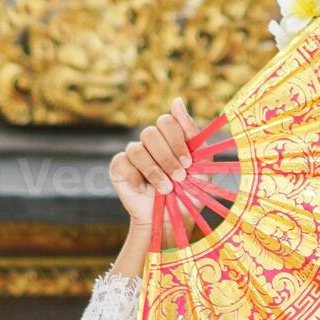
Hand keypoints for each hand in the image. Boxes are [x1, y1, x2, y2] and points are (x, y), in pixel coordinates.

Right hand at [109, 98, 197, 228]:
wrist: (172, 220)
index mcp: (169, 136)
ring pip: (138, 149)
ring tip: (166, 188)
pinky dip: (136, 177)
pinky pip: (123, 162)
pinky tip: (144, 189)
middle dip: (168, 158)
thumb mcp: (199, 163)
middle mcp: (150, 142)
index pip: (167, 121)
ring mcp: (133, 153)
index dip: (177, 141)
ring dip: (155, 171)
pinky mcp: (119, 167)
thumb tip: (176, 100)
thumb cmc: (189, 191)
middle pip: (151, 132)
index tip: (188, 163)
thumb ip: (192, 132)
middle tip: (179, 177)